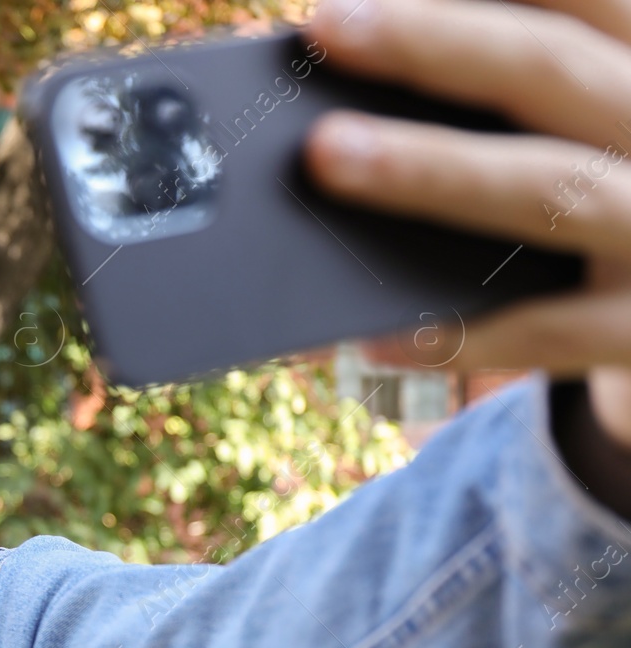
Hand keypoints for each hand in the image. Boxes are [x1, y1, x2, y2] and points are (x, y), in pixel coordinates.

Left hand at [303, 0, 630, 447]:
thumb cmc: (607, 191)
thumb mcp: (587, 122)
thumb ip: (519, 84)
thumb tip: (368, 44)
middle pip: (554, 68)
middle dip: (435, 43)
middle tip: (329, 26)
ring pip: (548, 188)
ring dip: (431, 168)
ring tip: (327, 153)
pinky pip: (546, 330)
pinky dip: (459, 331)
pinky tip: (375, 334)